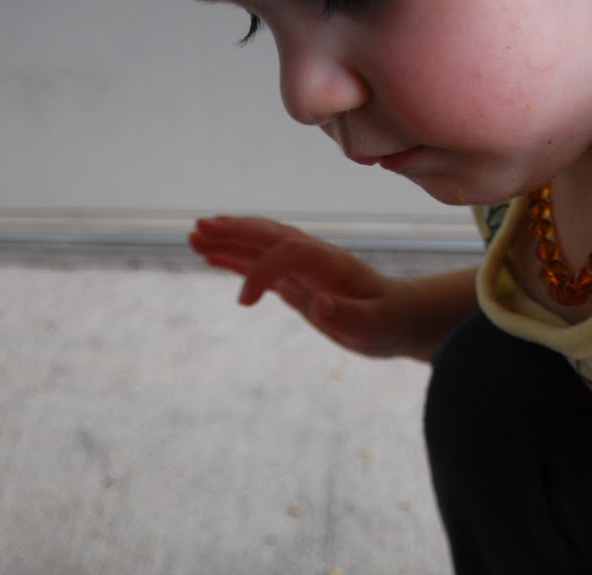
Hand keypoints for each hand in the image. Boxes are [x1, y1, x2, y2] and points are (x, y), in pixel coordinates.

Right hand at [190, 215, 421, 358]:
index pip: (287, 253)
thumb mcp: (375, 327)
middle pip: (268, 235)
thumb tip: (320, 304)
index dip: (261, 271)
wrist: (398, 318)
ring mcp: (302, 268)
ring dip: (227, 240)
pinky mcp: (295, 281)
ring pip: (260, 245)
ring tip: (193, 237)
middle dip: (235, 232)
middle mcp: (313, 258)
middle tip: (199, 229)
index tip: (243, 303)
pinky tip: (210, 257)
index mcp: (330, 264)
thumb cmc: (388, 324)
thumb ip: (350, 316)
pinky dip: (235, 259)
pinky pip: (260, 264)